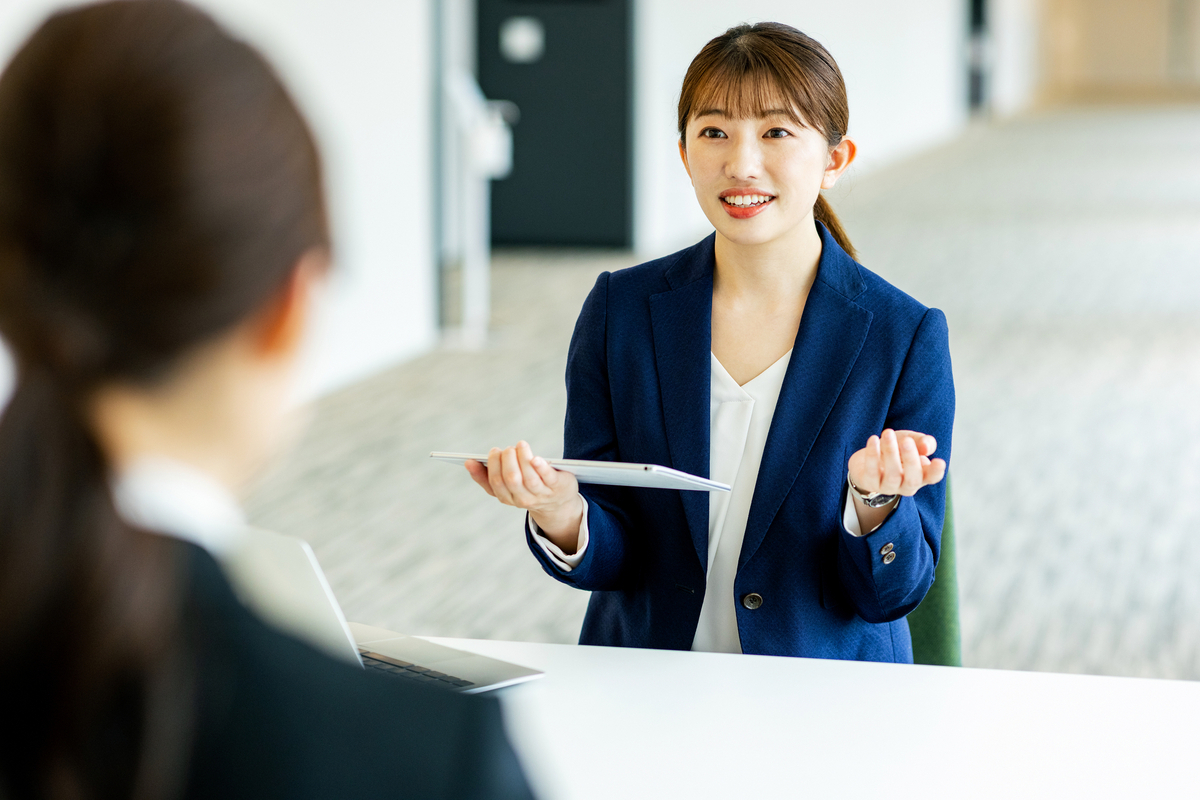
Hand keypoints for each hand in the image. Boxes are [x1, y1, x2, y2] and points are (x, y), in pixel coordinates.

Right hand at [464, 441, 583, 551]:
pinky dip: (541, 467)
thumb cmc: (527, 488)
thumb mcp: (506, 487)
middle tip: (508, 448)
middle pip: (512, 479)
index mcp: (508, 497)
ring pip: (529, 478)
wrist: (558, 503)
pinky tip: (535, 458)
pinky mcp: (558, 486)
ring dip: (523, 459)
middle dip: (508, 461)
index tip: (494, 451)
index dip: (493, 465)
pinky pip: (548, 478)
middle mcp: (524, 498)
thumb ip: (485, 476)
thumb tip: (468, 462)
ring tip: (520, 445)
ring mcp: (542, 494)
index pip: (496, 482)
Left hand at [847, 429, 945, 497]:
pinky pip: (872, 471)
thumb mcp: (911, 440)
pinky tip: (874, 439)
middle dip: (910, 460)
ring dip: (891, 452)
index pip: (932, 477)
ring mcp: (888, 487)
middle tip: (906, 441)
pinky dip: (872, 454)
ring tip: (888, 433)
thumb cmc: (896, 449)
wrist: (868, 457)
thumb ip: (923, 442)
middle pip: (913, 480)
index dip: (936, 471)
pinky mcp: (870, 483)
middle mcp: (906, 485)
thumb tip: (926, 446)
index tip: (939, 461)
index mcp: (921, 475)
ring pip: (892, 475)